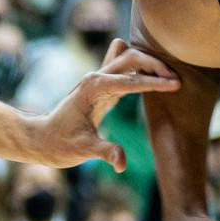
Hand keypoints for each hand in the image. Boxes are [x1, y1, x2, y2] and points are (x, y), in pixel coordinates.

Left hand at [24, 40, 181, 171]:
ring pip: (128, 56)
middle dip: (155, 65)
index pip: (131, 80)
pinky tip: (156, 74)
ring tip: (170, 76)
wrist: (42, 139)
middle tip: (177, 80)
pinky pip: (124, 66)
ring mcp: (98, 79)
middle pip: (131, 57)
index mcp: (93, 88)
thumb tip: (121, 164)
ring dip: (149, 61)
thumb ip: (105, 153)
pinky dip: (141, 66)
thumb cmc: (60, 144)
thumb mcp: (83, 150)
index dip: (155, 83)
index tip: (176, 85)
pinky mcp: (103, 85)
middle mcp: (96, 78)